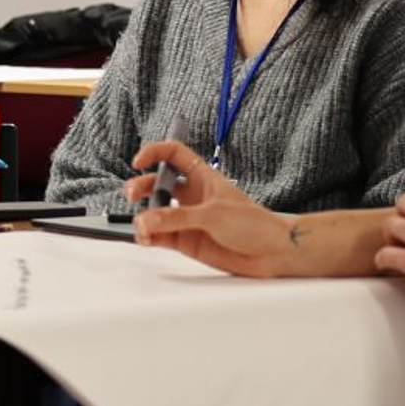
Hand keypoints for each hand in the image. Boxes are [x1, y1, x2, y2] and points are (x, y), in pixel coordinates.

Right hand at [128, 140, 293, 274]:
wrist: (271, 253)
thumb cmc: (254, 224)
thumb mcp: (214, 214)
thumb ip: (178, 217)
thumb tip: (147, 219)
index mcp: (202, 177)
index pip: (173, 154)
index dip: (154, 152)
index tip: (138, 161)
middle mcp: (191, 195)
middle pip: (156, 183)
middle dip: (141, 187)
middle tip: (132, 195)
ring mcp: (187, 218)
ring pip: (154, 212)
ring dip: (143, 217)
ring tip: (144, 227)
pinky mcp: (185, 240)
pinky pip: (159, 235)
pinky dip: (148, 236)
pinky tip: (146, 238)